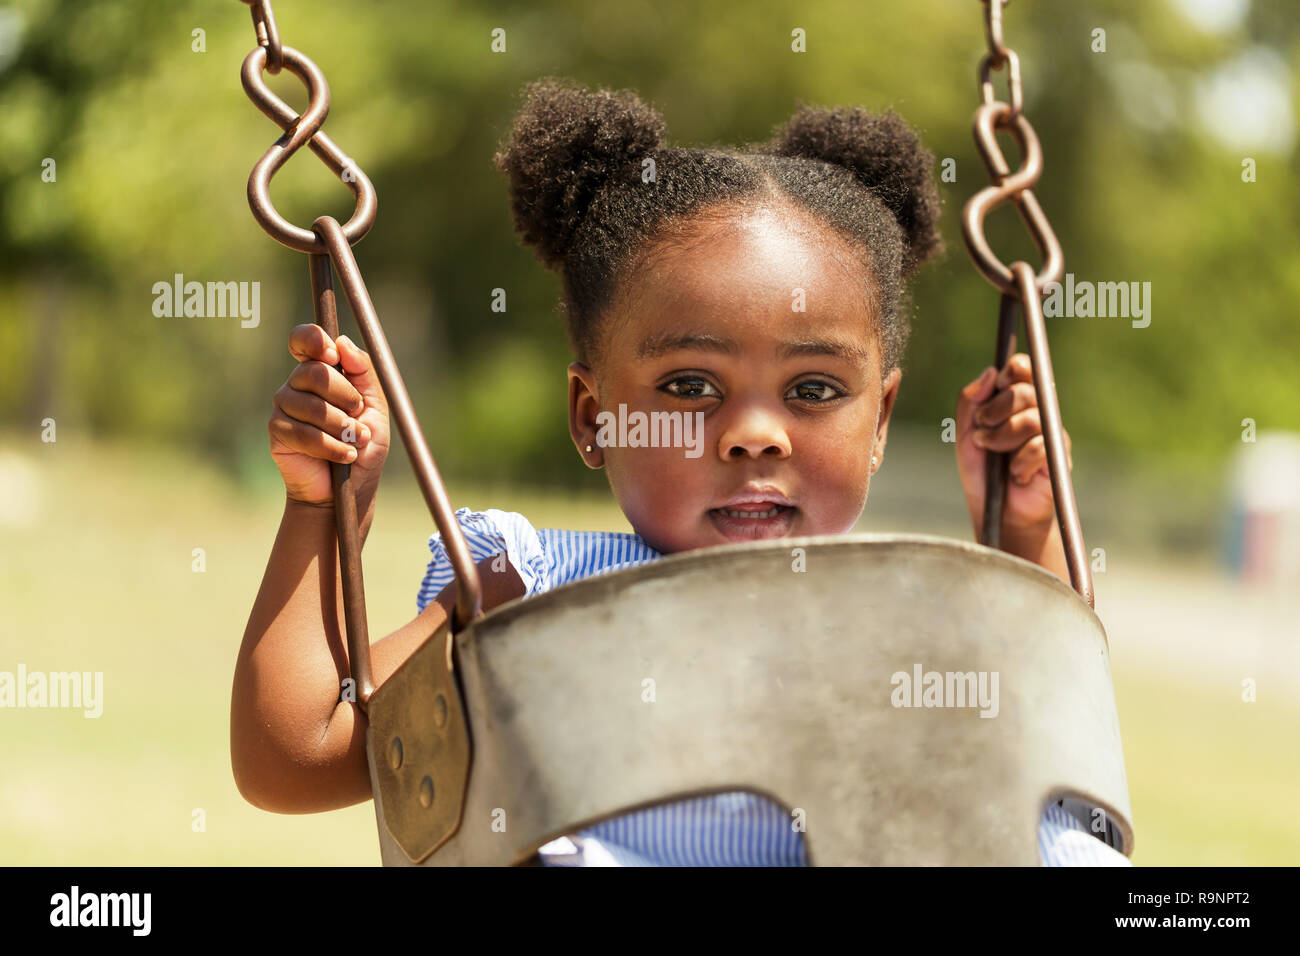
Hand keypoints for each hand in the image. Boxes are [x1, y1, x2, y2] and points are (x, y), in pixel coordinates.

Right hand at [269, 325, 389, 507]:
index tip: (333, 355)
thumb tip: (343, 343)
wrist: (350, 488)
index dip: (314, 340)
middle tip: (358, 415)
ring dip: (343, 427)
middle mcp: (298, 384)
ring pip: (313, 406)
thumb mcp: (376, 406)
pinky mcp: (278, 432)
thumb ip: (364, 372)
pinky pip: (305, 433)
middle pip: (316, 373)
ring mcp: (284, 406)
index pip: (304, 339)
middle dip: (346, 397)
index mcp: (321, 370)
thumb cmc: (364, 444)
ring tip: (355, 442)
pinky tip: (344, 456)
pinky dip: (332, 447)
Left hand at [954, 353, 1072, 567]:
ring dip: (1003, 437)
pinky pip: (1040, 447)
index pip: (1024, 369)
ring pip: (1031, 419)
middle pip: (1025, 392)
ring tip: (992, 452)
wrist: (997, 511)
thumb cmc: (982, 471)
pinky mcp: (1058, 457)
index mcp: (1016, 402)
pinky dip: (1019, 462)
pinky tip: (1014, 474)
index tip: (998, 384)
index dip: (1014, 370)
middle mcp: (1037, 412)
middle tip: (981, 430)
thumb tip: (990, 372)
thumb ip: (971, 401)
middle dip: (996, 410)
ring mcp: (1050, 433)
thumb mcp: (965, 434)